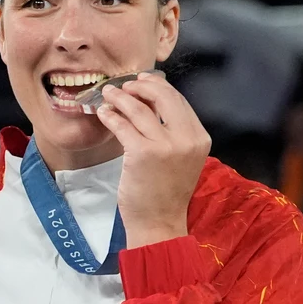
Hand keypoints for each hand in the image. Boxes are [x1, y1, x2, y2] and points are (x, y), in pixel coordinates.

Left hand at [94, 70, 210, 246]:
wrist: (159, 222)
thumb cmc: (165, 192)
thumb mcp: (181, 158)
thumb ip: (173, 133)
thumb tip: (149, 105)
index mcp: (200, 138)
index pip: (179, 102)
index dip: (159, 88)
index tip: (143, 81)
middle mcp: (186, 138)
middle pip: (164, 97)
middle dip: (141, 86)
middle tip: (125, 84)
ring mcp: (165, 145)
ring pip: (139, 109)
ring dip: (120, 98)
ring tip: (108, 94)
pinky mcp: (142, 153)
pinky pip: (123, 126)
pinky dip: (110, 116)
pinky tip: (103, 113)